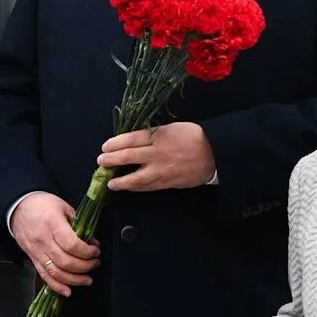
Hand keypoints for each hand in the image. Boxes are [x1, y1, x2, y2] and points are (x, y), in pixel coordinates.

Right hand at [11, 191, 98, 296]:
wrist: (18, 207)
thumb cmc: (42, 205)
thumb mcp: (64, 207)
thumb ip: (79, 225)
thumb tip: (93, 242)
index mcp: (52, 224)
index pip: (72, 244)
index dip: (87, 252)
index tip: (96, 251)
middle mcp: (43, 240)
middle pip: (65, 261)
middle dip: (85, 266)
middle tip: (95, 264)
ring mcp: (37, 252)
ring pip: (56, 272)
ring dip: (74, 280)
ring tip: (87, 279)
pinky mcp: (33, 259)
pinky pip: (45, 276)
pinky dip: (57, 286)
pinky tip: (68, 291)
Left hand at [98, 122, 214, 191]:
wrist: (215, 152)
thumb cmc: (194, 136)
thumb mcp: (171, 128)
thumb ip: (152, 134)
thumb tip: (133, 141)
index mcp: (158, 135)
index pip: (130, 139)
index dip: (114, 144)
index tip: (105, 147)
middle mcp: (158, 153)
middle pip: (128, 157)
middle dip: (111, 160)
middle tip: (101, 162)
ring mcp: (162, 169)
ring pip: (136, 177)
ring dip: (121, 181)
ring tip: (110, 183)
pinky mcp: (168, 182)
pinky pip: (149, 187)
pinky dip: (136, 188)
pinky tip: (129, 188)